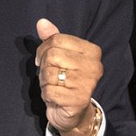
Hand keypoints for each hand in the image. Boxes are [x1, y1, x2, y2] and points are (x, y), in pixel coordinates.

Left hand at [35, 18, 103, 135]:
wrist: (73, 112)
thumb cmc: (65, 81)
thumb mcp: (59, 56)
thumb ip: (52, 38)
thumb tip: (41, 22)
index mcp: (92, 51)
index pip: (57, 39)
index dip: (44, 49)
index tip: (45, 60)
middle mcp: (94, 66)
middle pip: (52, 55)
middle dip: (44, 67)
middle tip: (51, 76)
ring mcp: (88, 83)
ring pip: (49, 73)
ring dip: (45, 82)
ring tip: (55, 87)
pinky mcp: (79, 100)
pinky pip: (49, 91)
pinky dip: (46, 95)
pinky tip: (56, 98)